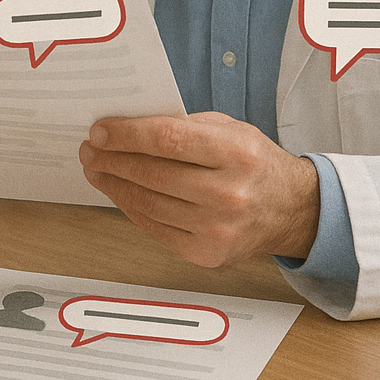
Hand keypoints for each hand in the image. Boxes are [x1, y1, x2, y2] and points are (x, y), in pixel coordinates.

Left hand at [79, 112, 320, 266]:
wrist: (290, 209)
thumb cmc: (254, 162)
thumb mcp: (230, 129)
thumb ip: (184, 126)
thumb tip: (127, 126)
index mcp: (237, 153)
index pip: (167, 140)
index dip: (127, 135)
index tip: (99, 131)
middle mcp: (229, 193)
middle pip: (152, 174)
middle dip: (112, 160)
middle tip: (89, 150)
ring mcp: (217, 228)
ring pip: (148, 203)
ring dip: (114, 185)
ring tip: (97, 169)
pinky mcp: (207, 253)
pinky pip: (155, 228)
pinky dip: (131, 207)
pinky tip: (118, 192)